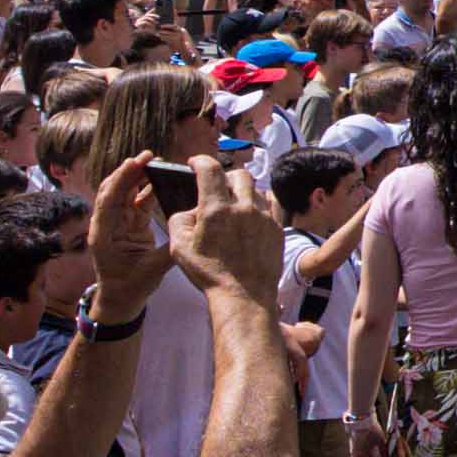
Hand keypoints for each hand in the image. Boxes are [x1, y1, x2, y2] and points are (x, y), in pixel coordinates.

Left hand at [86, 152, 174, 313]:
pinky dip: (147, 189)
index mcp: (104, 234)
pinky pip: (137, 200)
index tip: (137, 162)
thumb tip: (191, 228)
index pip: (110, 199)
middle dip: (130, 170)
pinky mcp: (129, 223)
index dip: (123, 179)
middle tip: (149, 156)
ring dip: (138, 177)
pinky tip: (161, 180)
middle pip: (114, 189)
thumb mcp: (151, 271)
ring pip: (125, 192)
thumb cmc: (130, 288)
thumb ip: (171, 249)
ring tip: (157, 162)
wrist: (120, 300)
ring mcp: (118, 222)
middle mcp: (107, 223)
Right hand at [172, 170, 286, 297]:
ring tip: (234, 205)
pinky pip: (271, 204)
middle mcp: (243, 207)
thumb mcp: (179, 247)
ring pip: (256, 189)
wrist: (244, 296)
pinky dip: (259, 203)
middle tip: (216, 187)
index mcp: (216, 209)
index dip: (200, 161)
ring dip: (243, 191)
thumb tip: (192, 209)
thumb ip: (179, 219)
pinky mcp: (277, 228)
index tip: (195, 163)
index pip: (209, 169)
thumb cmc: (209, 274)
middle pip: (238, 174)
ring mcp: (264, 217)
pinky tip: (251, 214)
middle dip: (224, 176)